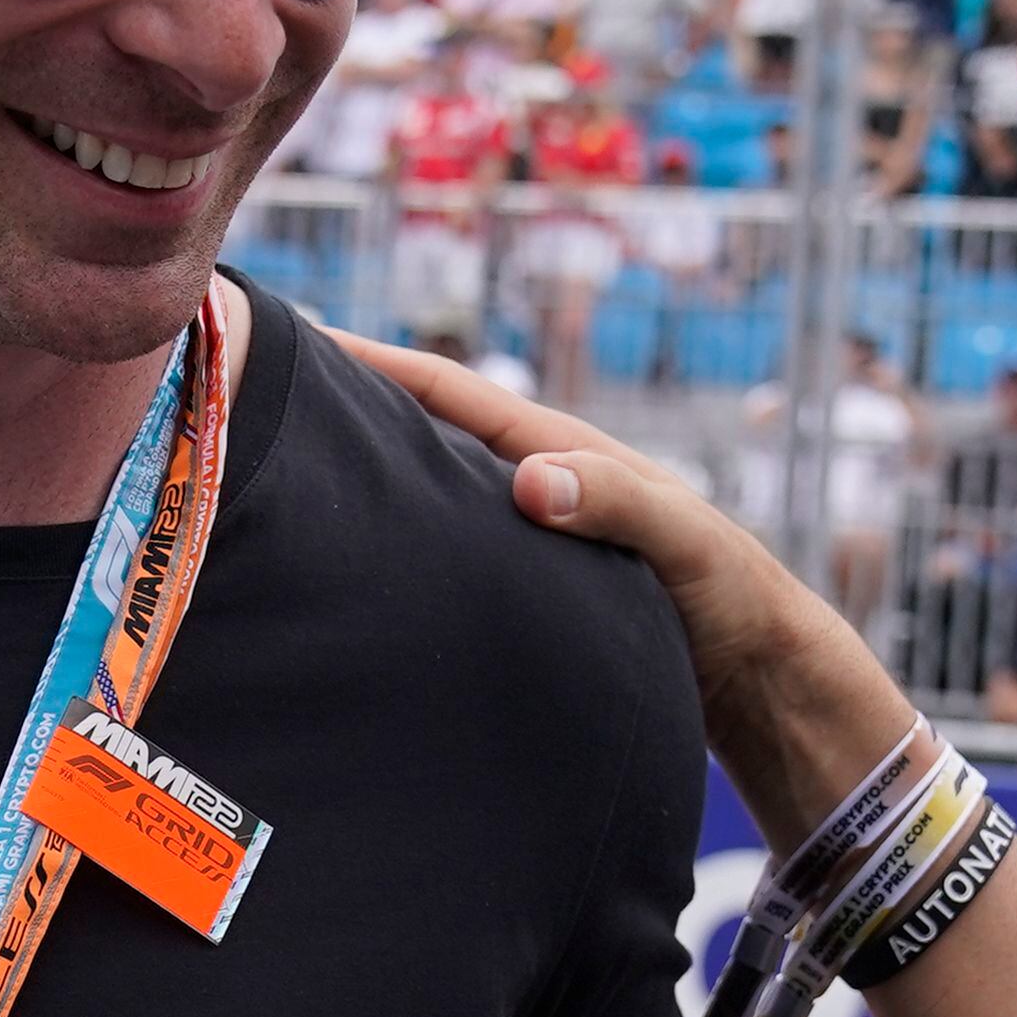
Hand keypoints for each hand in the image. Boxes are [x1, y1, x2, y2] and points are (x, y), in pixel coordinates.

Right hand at [329, 331, 920, 847]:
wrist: (763, 677)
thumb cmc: (735, 600)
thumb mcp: (686, 542)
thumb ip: (616, 503)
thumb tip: (526, 481)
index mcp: (563, 453)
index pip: (450, 394)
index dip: (375, 364)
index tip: (295, 339)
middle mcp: (538, 483)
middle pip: (426, 434)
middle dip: (349, 411)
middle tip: (253, 399)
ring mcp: (528, 535)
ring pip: (430, 494)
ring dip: (367, 479)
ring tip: (280, 477)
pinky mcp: (526, 587)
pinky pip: (446, 550)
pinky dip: (400, 542)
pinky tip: (353, 569)